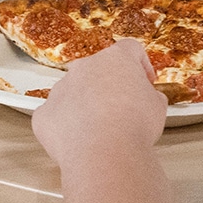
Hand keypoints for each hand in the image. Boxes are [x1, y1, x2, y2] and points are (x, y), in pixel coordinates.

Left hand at [29, 39, 166, 165]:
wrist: (104, 153)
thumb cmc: (134, 126)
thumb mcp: (158, 106)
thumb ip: (150, 94)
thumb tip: (148, 98)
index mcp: (115, 59)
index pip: (130, 49)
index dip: (140, 65)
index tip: (145, 81)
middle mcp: (83, 67)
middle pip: (97, 70)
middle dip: (109, 87)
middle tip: (123, 110)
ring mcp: (60, 89)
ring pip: (73, 93)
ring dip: (86, 106)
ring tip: (101, 131)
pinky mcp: (44, 113)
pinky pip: (56, 117)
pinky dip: (67, 127)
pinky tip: (81, 142)